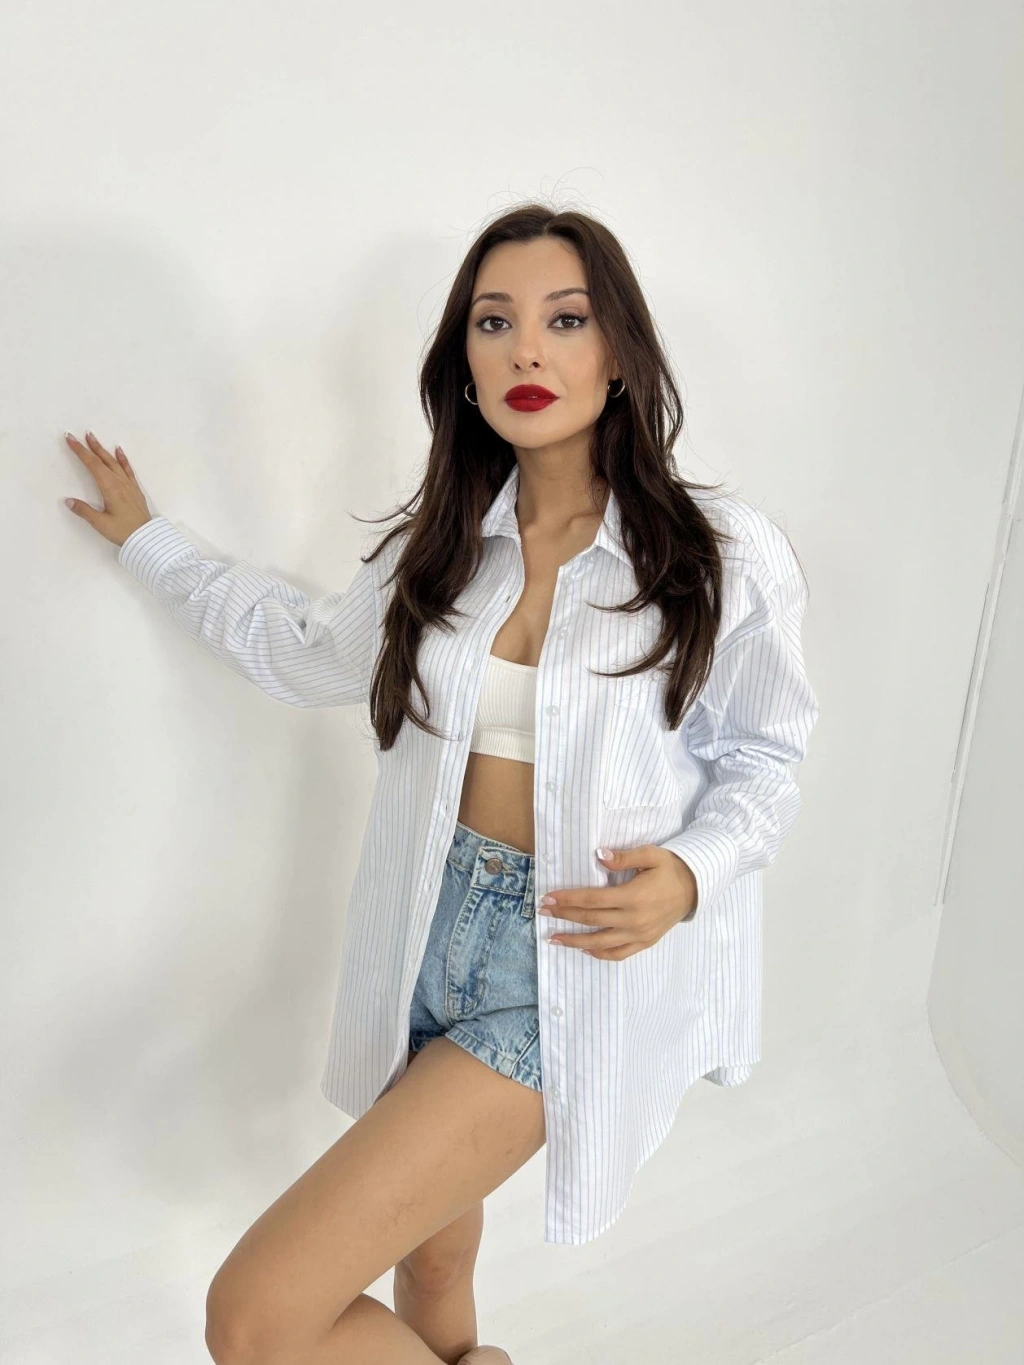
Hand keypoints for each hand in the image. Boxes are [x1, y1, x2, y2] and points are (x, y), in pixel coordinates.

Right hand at [63, 430, 152, 547]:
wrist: (147, 538)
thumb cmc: (123, 531)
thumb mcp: (101, 523)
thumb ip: (84, 511)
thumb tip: (68, 500)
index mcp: (109, 488)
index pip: (92, 465)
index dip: (81, 451)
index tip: (70, 439)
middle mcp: (119, 482)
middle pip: (102, 460)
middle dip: (90, 447)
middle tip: (79, 434)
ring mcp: (128, 485)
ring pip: (114, 462)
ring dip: (103, 450)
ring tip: (94, 438)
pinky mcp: (134, 489)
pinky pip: (127, 469)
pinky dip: (122, 459)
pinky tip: (119, 450)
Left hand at [538, 845, 698, 959]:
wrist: (694, 888)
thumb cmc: (670, 868)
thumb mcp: (651, 855)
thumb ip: (624, 857)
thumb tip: (599, 856)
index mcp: (633, 896)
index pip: (591, 899)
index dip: (567, 899)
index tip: (548, 897)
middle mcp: (634, 919)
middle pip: (591, 919)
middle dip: (564, 916)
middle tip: (543, 911)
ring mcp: (639, 934)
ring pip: (600, 942)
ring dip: (574, 941)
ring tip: (554, 938)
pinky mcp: (645, 942)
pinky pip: (619, 953)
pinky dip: (600, 954)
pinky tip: (585, 949)